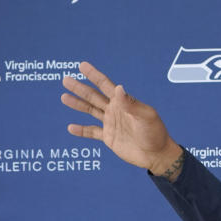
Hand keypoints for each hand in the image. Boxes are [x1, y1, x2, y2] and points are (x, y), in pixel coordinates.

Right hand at [61, 62, 183, 177]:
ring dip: (78, 104)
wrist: (157, 155)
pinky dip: (82, 130)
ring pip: (91, 111)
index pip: (106, 85)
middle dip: (80, 88)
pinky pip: (92, 132)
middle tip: (65, 79)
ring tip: (63, 97)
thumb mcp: (146, 117)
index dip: (94, 75)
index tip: (82, 65)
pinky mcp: (109, 138)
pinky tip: (71, 127)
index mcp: (124, 102)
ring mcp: (111, 124)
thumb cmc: (155, 133)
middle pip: (94, 96)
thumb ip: (131, 104)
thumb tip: (118, 88)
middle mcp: (116, 110)